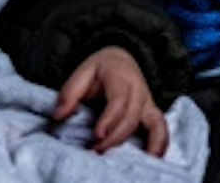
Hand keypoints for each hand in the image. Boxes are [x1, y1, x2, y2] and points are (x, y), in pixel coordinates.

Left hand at [54, 46, 168, 156]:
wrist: (121, 59)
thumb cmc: (100, 69)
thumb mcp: (82, 73)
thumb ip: (69, 93)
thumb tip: (58, 115)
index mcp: (121, 77)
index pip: (119, 100)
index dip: (110, 119)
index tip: (97, 135)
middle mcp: (139, 90)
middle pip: (132, 117)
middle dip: (114, 137)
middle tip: (95, 150)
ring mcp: (148, 102)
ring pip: (151, 124)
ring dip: (139, 143)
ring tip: (123, 159)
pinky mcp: (151, 112)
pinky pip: (161, 127)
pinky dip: (160, 143)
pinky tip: (153, 158)